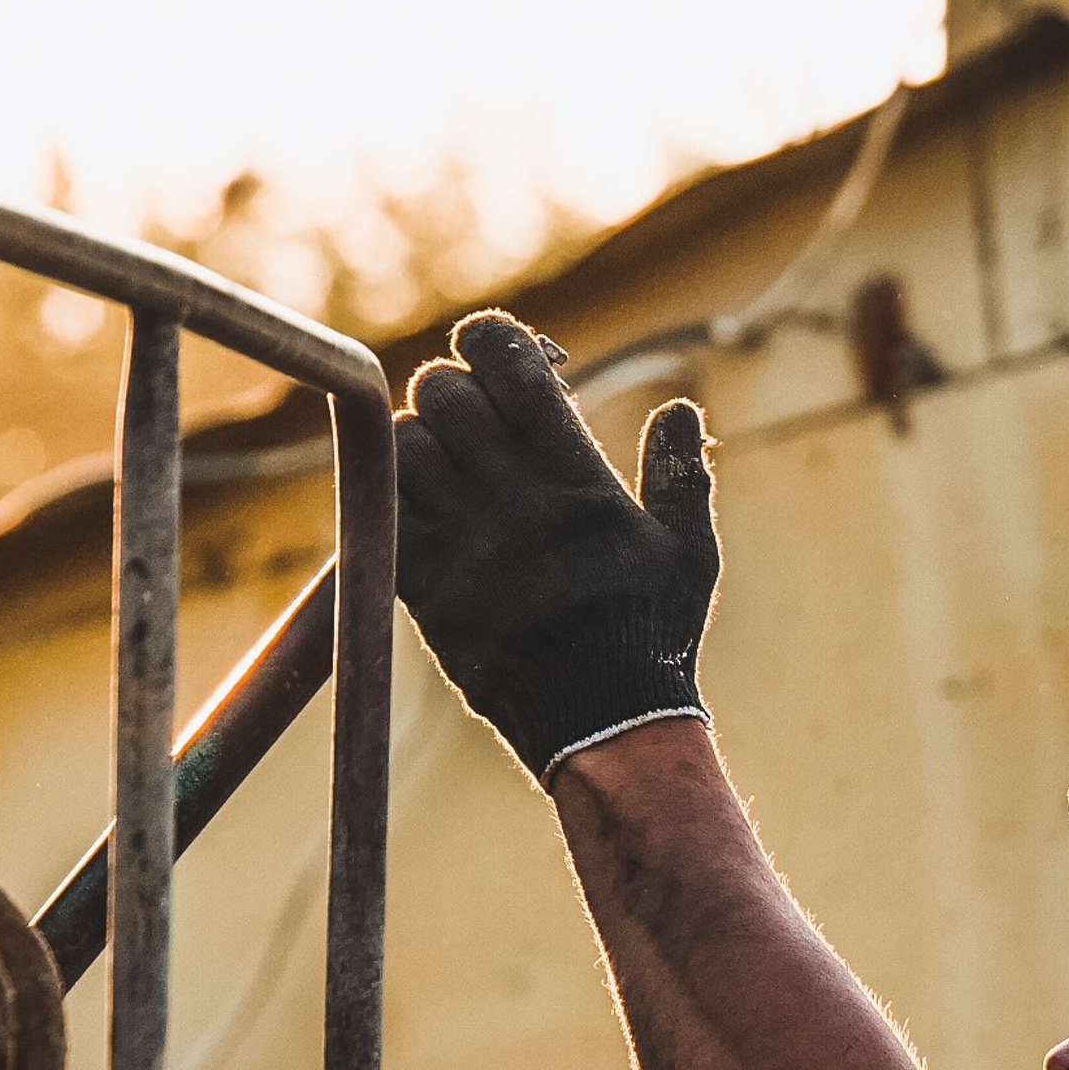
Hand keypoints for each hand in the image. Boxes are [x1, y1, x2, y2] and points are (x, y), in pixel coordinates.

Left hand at [394, 310, 719, 780]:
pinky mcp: (426, 590)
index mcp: (574, 474)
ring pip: (399, 448)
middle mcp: (512, 498)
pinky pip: (378, 515)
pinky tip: (415, 513)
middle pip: (441, 394)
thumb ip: (682, 474)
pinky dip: (387, 501)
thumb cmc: (652, 637)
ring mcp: (463, 544)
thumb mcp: (690, 551)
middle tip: (466, 422)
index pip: (507, 362)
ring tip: (439, 468)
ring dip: (412, 445)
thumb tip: (682, 408)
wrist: (604, 727)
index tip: (494, 357)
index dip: (490, 341)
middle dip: (449, 393)